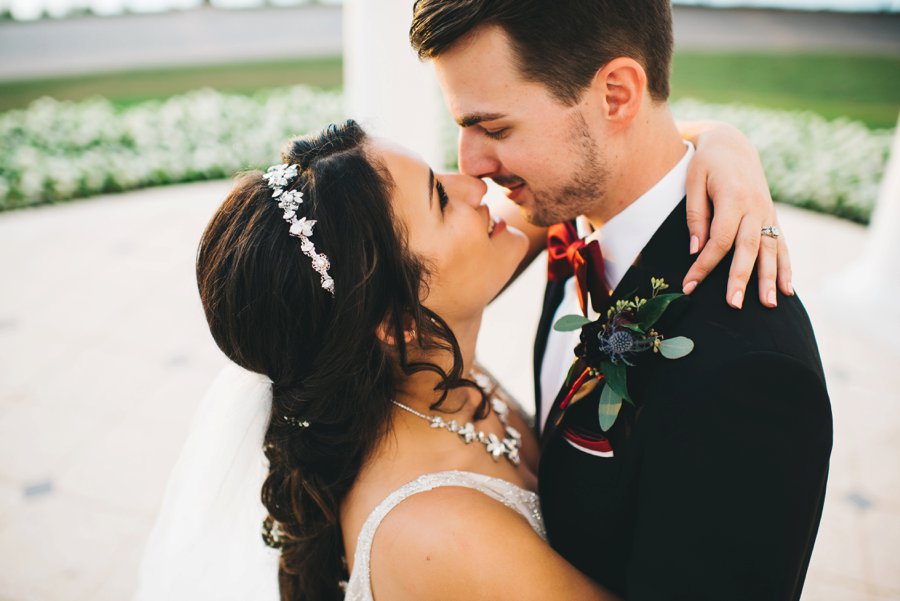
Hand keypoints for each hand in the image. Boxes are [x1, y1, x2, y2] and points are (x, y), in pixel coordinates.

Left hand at [681, 122, 792, 308]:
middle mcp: (755, 207)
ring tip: (770, 305)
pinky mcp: (772, 217)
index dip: (704, 265)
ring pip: (771, 250)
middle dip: (741, 279)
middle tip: (734, 304)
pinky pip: (782, 245)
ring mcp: (767, 213)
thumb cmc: (706, 164)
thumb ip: (695, 216)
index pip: (720, 240)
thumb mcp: (693, 183)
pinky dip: (785, 267)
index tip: (689, 286)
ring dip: (770, 279)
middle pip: (748, 249)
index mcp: (734, 198)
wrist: (732, 144)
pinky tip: (787, 290)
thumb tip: (695, 250)